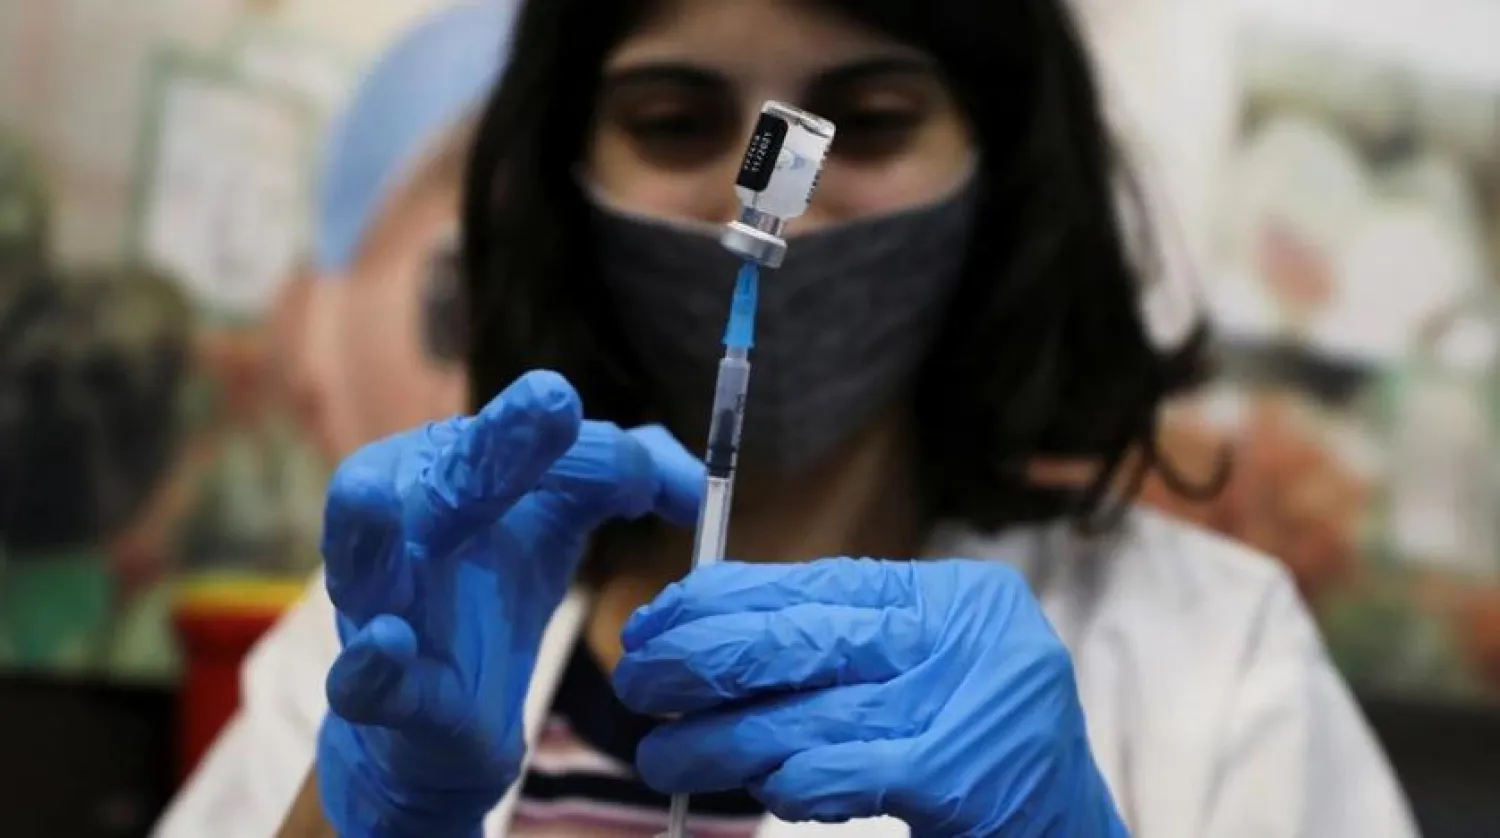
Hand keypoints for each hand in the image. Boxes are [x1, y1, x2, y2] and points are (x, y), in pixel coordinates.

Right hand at [316, 370, 701, 837]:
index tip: (651, 487)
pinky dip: (370, 661)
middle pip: (452, 475)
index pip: (525, 443)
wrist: (444, 710)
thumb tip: (700, 485)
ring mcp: (379, 605)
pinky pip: (360, 675)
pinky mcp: (376, 690)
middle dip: (502, 441)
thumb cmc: (495, 587)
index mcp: (452, 466)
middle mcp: (408, 519)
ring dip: (375, 534)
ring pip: (365, 558)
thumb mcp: (558, 519)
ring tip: (384, 504)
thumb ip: (618, 474)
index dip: (596, 456)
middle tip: (555, 401)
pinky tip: (389, 642)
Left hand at [614, 559, 1127, 836]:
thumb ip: (839, 644)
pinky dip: (791, 782)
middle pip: (802, 639)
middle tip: (636, 679)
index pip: (815, 583)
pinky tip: (759, 789)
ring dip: (721, 740)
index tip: (657, 619)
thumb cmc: (978, 743)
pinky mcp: (958, 780)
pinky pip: (842, 773)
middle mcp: (962, 635)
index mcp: (949, 595)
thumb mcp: (921, 669)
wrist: (1066, 829)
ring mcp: (964, 704)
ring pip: (807, 713)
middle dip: (703, 659)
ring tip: (663, 755)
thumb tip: (705, 628)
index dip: (723, 601)